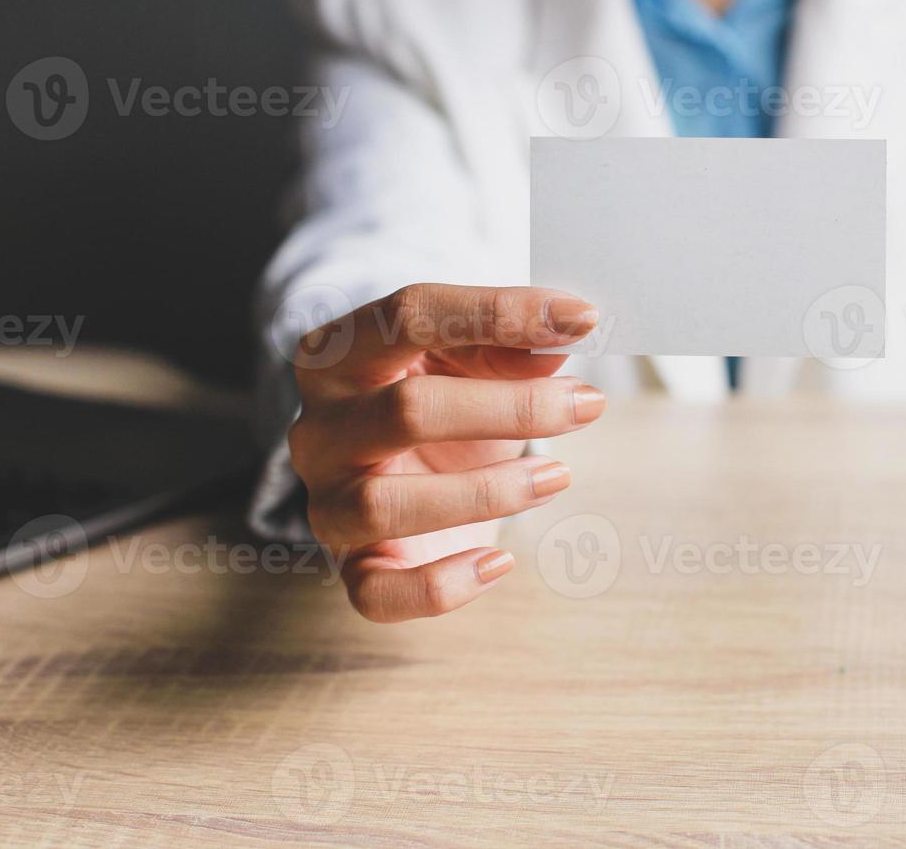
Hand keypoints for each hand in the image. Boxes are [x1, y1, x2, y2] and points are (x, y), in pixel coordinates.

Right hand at [287, 284, 603, 621]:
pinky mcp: (353, 565)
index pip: (411, 315)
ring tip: (556, 476)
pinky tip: (498, 563)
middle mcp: (320, 426)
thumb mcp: (472, 360)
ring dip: (486, 491)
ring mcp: (328, 500)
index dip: (498, 313)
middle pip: (407, 409)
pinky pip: (376, 593)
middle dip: (511, 408)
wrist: (407, 474)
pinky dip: (440, 586)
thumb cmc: (443, 404)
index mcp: (339, 353)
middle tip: (585, 404)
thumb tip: (563, 330)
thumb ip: (510, 344)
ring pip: (384, 504)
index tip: (581, 318)